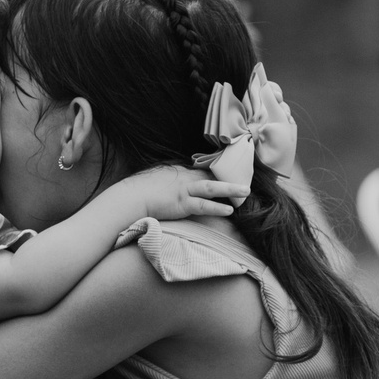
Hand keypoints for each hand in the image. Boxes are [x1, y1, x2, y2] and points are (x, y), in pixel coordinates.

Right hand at [119, 164, 245, 223]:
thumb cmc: (141, 190)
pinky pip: (203, 205)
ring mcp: (184, 190)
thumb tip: (179, 183)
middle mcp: (185, 177)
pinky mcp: (182, 203)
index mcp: (180, 171)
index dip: (220, 172)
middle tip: (247, 179)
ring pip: (212, 187)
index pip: (204, 169)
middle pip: (212, 175)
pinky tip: (229, 209)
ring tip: (245, 192)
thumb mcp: (159, 178)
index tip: (233, 173)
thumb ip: (173, 179)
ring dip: (230, 189)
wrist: (131, 197)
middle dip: (230, 177)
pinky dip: (217, 207)